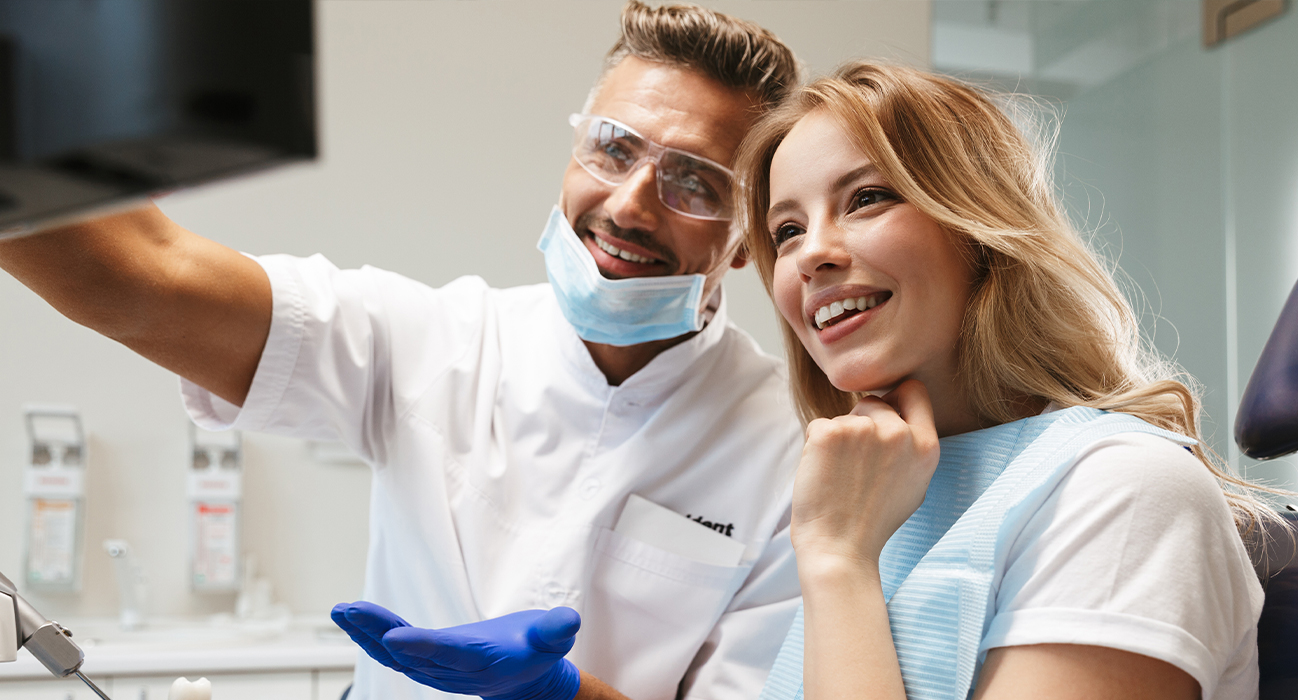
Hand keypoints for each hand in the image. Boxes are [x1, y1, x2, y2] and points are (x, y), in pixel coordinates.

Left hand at [331, 601, 581, 699]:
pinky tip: (351, 617)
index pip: (447, 654)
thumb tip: (568, 621)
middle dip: (378, 631)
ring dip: (366, 632)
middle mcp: (453, 671)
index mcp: (482, 662)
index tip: (391, 636)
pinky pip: (394, 651)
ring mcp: (436, 670)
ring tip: (341, 610)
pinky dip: (371, 634)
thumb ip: (556, 631)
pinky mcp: (426, 662)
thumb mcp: (553, 638)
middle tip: (350, 610)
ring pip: (395, 654)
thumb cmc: (538, 649)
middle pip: (411, 653)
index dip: (420, 645)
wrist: (526, 678)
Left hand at [790, 379, 939, 566]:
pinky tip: (823, 476)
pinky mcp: (830, 433)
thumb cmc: (871, 522)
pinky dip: (815, 447)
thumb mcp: (913, 483)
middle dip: (860, 424)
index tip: (882, 413)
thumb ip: (911, 446)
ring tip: (841, 478)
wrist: (840, 549)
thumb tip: (896, 409)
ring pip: (844, 417)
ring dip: (837, 439)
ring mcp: (864, 430)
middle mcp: (899, 433)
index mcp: (925, 446)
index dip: (895, 398)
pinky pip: (818, 426)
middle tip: (854, 467)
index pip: (913, 390)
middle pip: (873, 402)